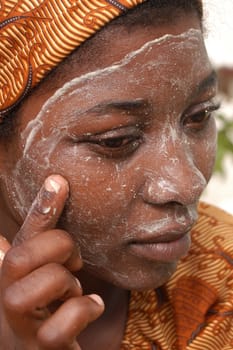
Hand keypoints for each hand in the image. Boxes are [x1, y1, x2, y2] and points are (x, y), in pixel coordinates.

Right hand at [0, 175, 103, 349]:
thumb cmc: (45, 312)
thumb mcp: (41, 279)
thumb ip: (30, 255)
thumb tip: (0, 238)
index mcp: (11, 278)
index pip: (22, 238)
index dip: (39, 209)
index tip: (58, 181)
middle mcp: (8, 302)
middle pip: (18, 260)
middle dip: (56, 246)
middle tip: (76, 259)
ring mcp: (21, 329)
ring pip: (24, 295)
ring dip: (62, 283)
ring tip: (76, 288)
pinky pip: (53, 332)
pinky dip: (81, 311)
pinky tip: (93, 306)